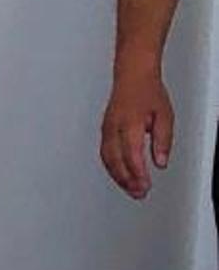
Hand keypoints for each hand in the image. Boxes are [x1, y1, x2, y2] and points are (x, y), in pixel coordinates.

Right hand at [101, 66, 174, 198]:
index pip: (132, 156)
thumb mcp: (165, 115)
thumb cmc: (148, 92)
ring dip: (118, 177)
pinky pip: (105, 154)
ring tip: (131, 189)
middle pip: (116, 162)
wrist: (132, 76)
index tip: (146, 186)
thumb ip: (163, 140)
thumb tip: (160, 162)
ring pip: (107, 160)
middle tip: (139, 193)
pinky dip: (112, 168)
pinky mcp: (104, 132)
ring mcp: (106, 130)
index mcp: (130, 124)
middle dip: (127, 180)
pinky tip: (120, 175)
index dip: (138, 174)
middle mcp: (114, 129)